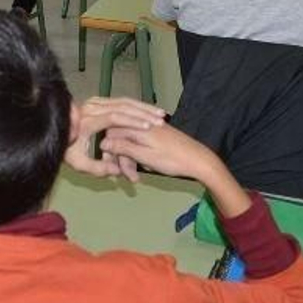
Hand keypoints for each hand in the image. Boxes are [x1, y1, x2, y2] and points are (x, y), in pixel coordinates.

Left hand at [63, 97, 167, 182]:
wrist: (56, 133)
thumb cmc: (68, 149)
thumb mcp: (80, 164)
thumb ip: (99, 170)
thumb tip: (117, 172)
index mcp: (86, 121)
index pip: (114, 117)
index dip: (132, 121)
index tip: (148, 126)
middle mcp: (89, 108)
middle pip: (122, 105)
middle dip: (143, 112)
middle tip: (160, 120)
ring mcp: (93, 102)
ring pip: (123, 101)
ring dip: (142, 107)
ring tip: (160, 114)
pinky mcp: (97, 101)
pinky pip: (120, 100)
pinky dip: (136, 105)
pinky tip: (150, 110)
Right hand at [97, 120, 224, 183]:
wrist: (200, 160)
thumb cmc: (173, 160)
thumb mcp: (146, 156)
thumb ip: (124, 148)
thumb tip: (103, 142)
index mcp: (139, 127)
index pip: (112, 132)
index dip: (109, 150)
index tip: (111, 166)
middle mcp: (144, 124)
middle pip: (121, 138)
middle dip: (120, 158)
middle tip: (126, 177)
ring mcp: (151, 129)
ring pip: (131, 143)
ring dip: (130, 161)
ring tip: (136, 178)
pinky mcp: (158, 136)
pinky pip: (141, 144)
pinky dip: (139, 157)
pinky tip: (146, 169)